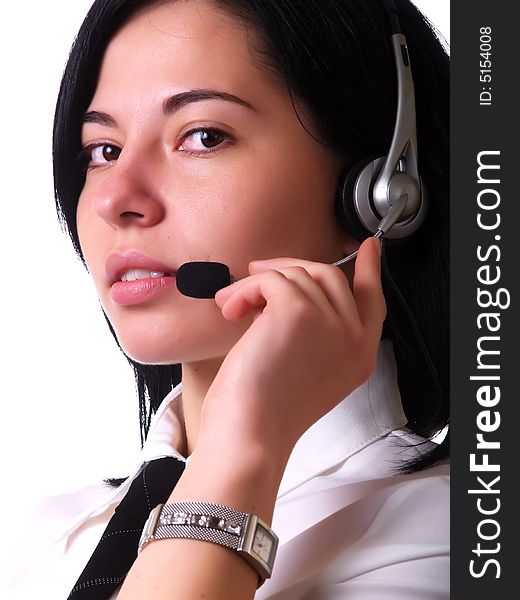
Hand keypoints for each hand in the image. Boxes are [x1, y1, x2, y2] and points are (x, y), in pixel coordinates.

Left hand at [200, 237, 385, 458]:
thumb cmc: (267, 411)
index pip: (373, 300)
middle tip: (258, 274)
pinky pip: (270, 280)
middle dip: (290, 269)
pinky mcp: (298, 312)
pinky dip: (246, 289)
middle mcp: (352, 337)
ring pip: (294, 275)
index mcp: (358, 355)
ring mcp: (329, 322)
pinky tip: (232, 310)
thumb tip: (285, 294)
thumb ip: (315, 335)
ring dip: (257, 284)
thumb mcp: (308, 372)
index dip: (369, 270)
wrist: (251, 435)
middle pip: (330, 275)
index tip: (368, 246)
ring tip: (234, 307)